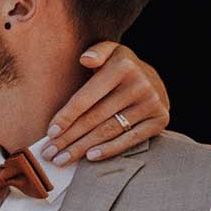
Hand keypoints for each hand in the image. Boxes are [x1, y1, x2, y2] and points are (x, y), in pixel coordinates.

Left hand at [42, 42, 168, 165]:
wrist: (153, 78)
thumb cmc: (119, 67)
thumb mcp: (109, 51)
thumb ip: (97, 51)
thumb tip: (86, 59)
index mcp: (123, 66)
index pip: (86, 98)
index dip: (66, 117)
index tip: (50, 133)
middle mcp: (140, 84)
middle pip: (95, 118)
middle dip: (68, 138)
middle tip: (49, 153)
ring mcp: (152, 103)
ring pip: (109, 131)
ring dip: (82, 148)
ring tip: (62, 159)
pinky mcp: (160, 119)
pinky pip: (131, 139)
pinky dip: (110, 150)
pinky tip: (90, 157)